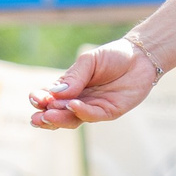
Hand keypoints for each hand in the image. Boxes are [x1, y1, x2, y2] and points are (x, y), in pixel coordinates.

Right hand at [30, 37, 158, 129]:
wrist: (140, 57)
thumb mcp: (89, 61)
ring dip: (60, 118)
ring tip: (49, 115)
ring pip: (73, 119)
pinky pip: (93, 115)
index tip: (35, 98)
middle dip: (45, 117)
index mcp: (68, 87)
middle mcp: (78, 100)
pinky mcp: (109, 111)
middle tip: (36, 118)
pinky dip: (82, 112)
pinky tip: (73, 105)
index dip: (40, 99)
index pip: (49, 97)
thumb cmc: (112, 57)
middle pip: (58, 113)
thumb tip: (56, 92)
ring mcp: (93, 108)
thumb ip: (74, 76)